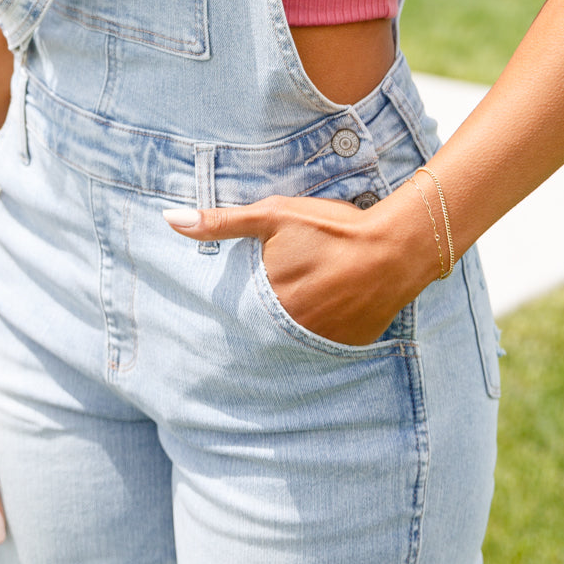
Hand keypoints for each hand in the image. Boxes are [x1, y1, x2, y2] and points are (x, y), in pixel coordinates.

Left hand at [163, 194, 417, 344]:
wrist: (395, 249)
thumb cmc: (331, 228)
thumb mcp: (273, 216)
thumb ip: (221, 222)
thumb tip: (169, 219)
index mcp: (265, 300)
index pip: (233, 313)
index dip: (236, 304)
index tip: (239, 300)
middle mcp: (288, 330)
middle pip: (262, 330)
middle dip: (264, 318)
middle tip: (275, 306)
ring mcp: (319, 343)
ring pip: (293, 339)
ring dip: (293, 326)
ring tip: (306, 303)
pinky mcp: (347, 348)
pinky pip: (324, 345)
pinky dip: (323, 331)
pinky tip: (331, 311)